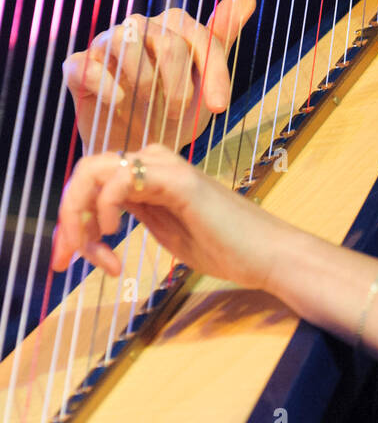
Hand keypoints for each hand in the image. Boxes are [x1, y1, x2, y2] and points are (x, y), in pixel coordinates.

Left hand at [51, 142, 287, 292]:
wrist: (268, 255)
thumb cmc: (226, 248)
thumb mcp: (166, 231)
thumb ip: (135, 216)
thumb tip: (91, 222)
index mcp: (151, 174)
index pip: (92, 182)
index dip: (69, 219)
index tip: (65, 260)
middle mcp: (155, 162)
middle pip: (84, 172)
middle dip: (65, 217)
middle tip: (66, 258)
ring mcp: (167, 166)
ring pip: (93, 171)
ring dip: (77, 215)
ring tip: (93, 251)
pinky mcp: (177, 179)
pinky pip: (120, 179)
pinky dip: (103, 208)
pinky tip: (112, 235)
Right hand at [62, 0, 256, 152]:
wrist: (139, 147)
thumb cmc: (175, 112)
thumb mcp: (205, 81)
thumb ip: (222, 35)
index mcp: (171, 26)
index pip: (198, 35)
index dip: (213, 72)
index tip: (218, 108)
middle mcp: (139, 28)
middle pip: (166, 41)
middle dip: (179, 85)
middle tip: (178, 114)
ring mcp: (105, 45)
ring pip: (126, 42)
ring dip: (144, 82)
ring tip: (150, 108)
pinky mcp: (79, 68)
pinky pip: (86, 65)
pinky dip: (104, 84)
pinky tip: (119, 102)